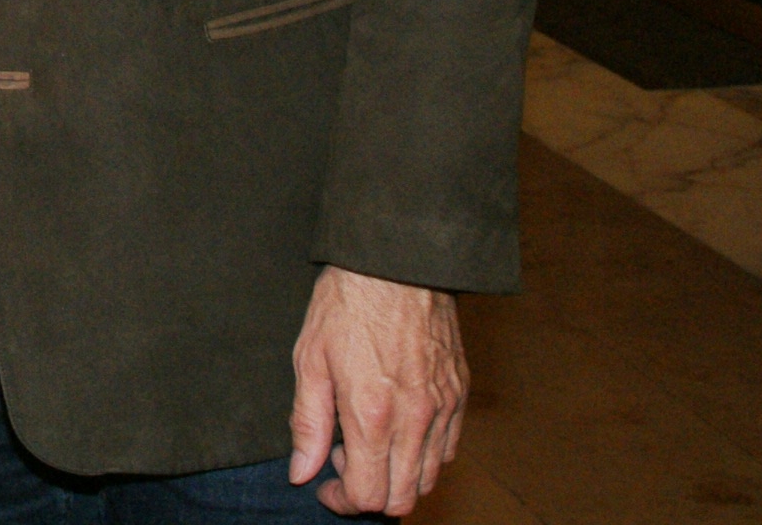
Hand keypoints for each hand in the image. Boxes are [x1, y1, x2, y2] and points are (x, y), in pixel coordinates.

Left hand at [288, 266, 466, 515]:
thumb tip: (302, 471)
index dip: (342, 501)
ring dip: (397, 477)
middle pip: (403, 498)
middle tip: (343, 462)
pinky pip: (448, 449)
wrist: (396, 261)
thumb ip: (307, 423)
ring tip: (367, 441)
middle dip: (369, 495)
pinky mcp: (459, 394)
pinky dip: (423, 455)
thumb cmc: (347, 304)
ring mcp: (443, 409)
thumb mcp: (310, 360)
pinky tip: (397, 428)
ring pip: (429, 478)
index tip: (325, 485)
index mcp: (372, 415)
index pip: (367, 495)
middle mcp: (415, 420)